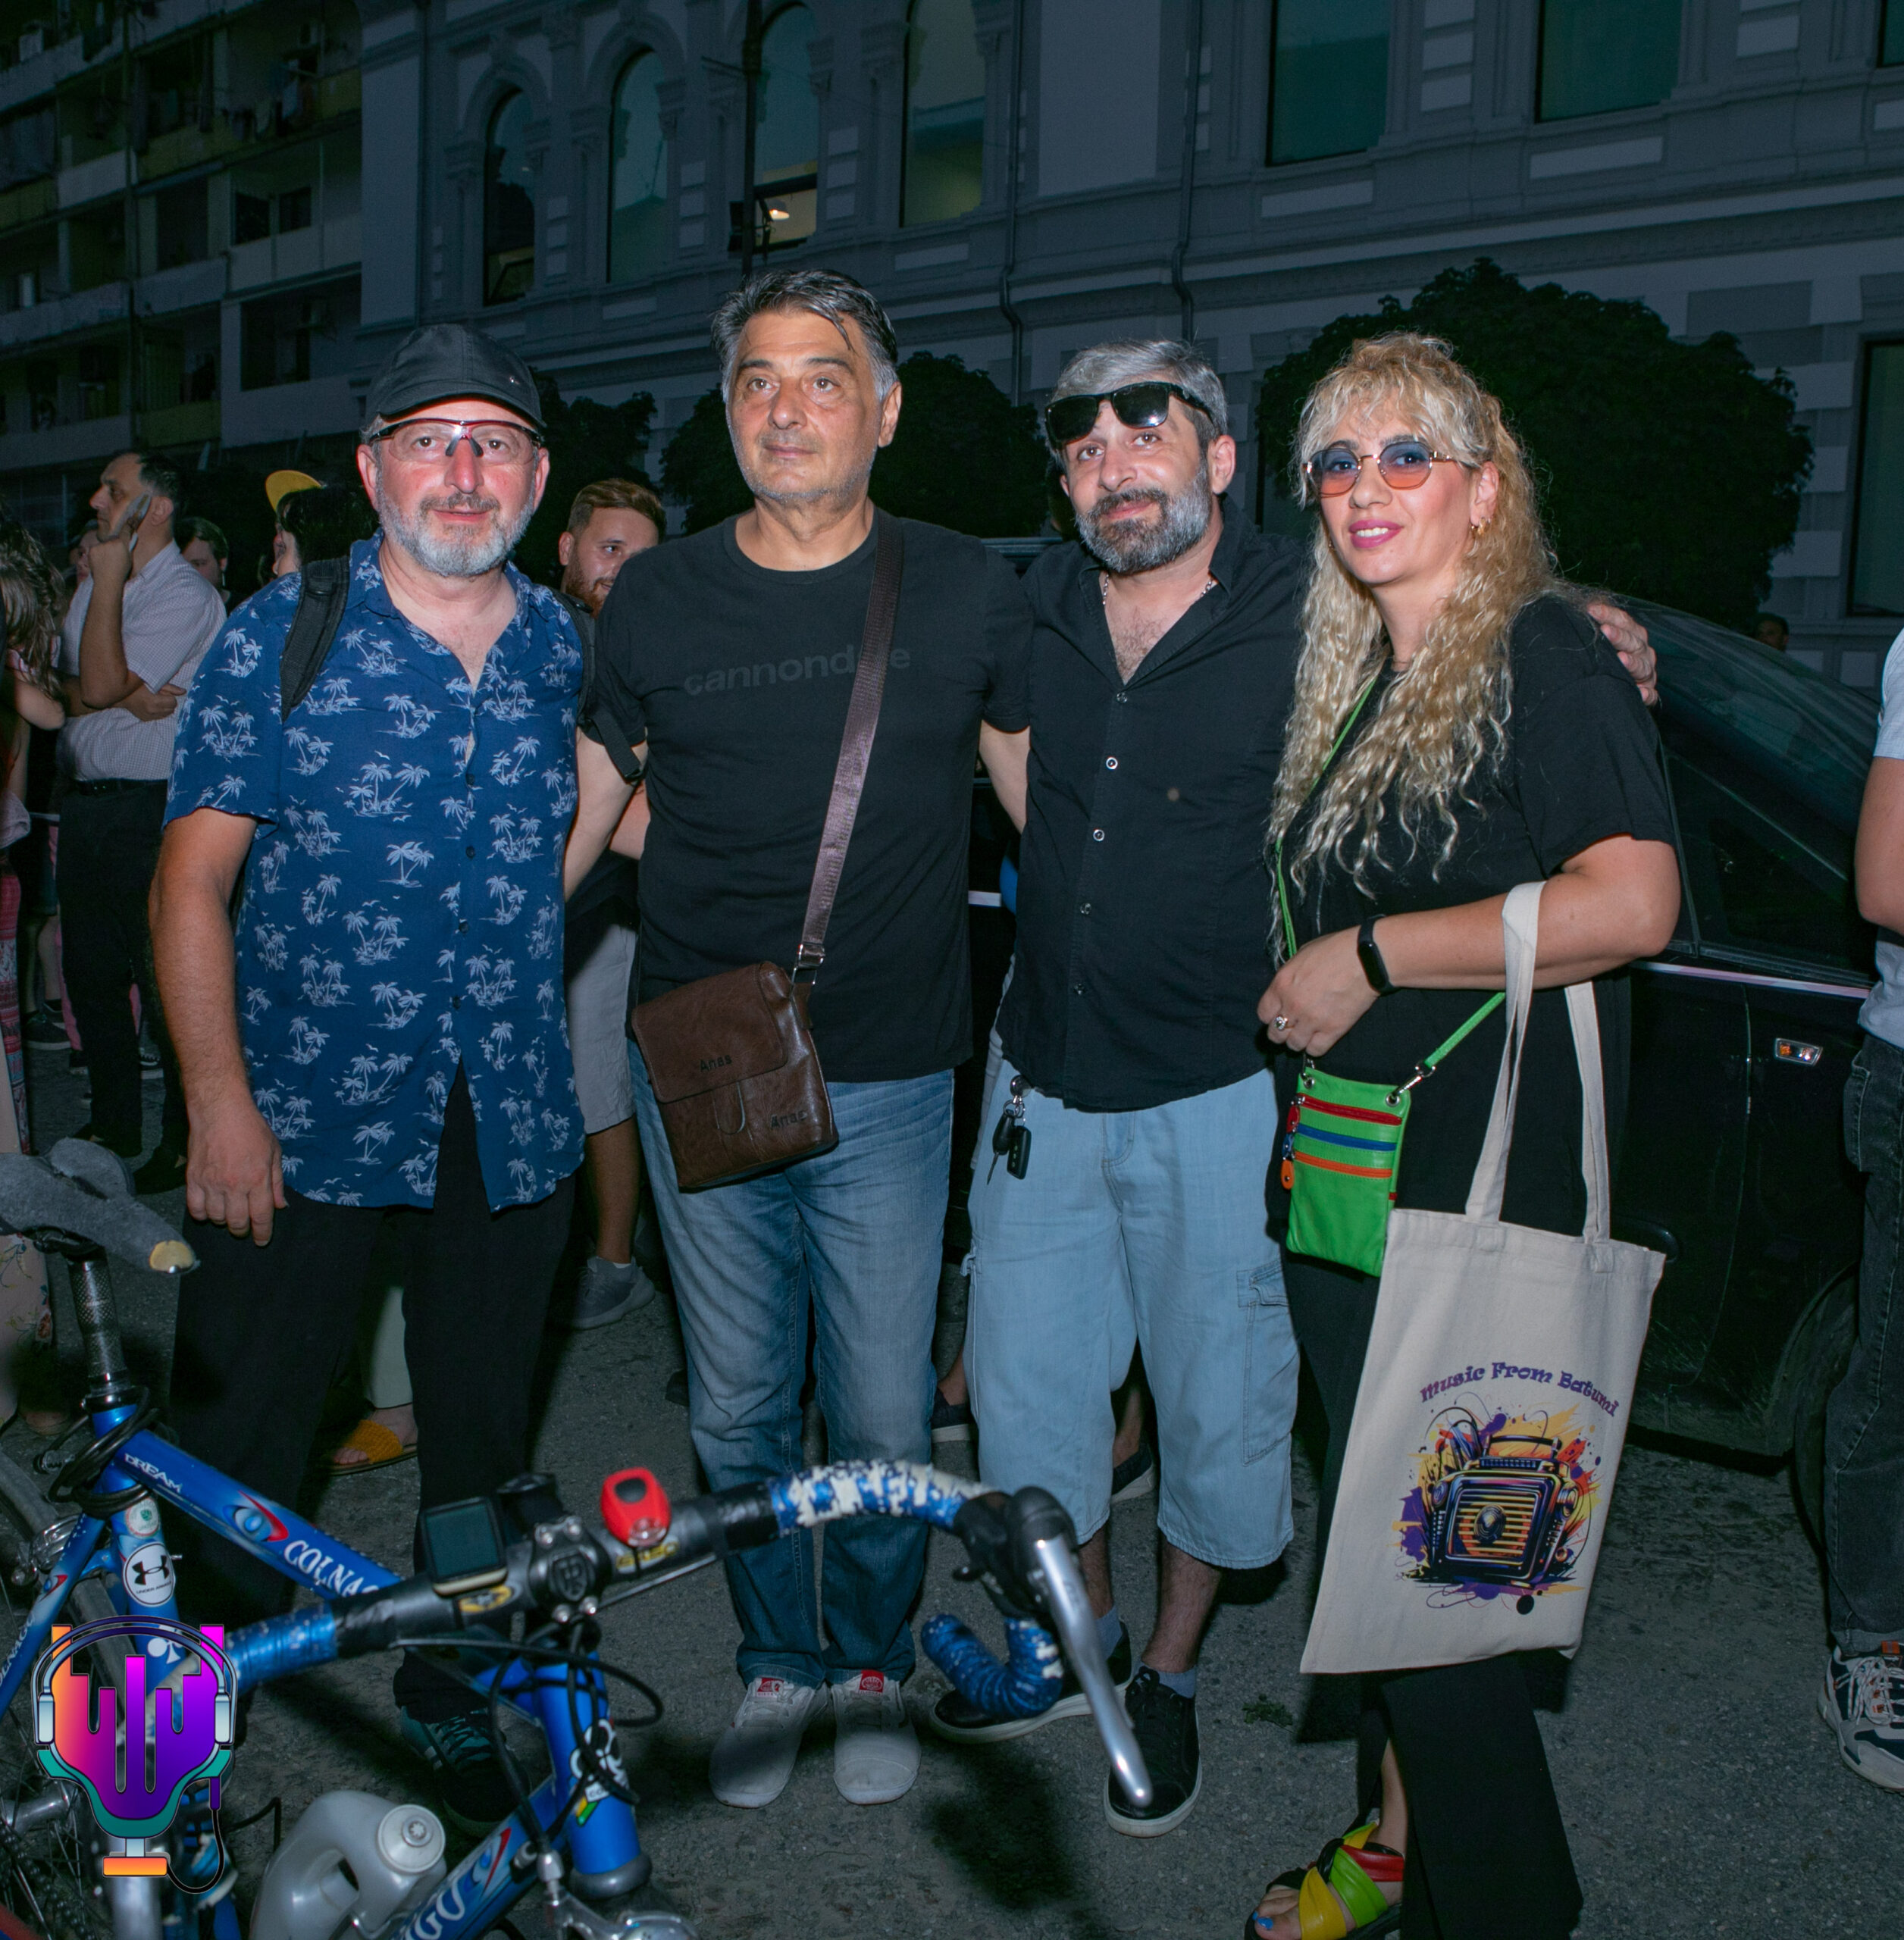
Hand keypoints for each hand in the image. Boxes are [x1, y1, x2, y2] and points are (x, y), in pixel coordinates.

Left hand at [86, 528, 132, 589]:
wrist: (107, 582)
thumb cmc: (121, 573)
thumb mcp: (129, 560)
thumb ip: (127, 549)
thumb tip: (126, 542)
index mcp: (123, 545)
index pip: (126, 530)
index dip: (130, 523)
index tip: (132, 517)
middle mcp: (111, 542)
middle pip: (114, 538)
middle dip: (114, 544)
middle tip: (115, 556)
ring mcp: (101, 545)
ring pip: (104, 544)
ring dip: (106, 550)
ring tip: (107, 562)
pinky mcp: (92, 549)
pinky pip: (97, 548)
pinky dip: (99, 553)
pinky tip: (101, 562)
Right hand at [118, 681, 183, 721]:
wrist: (122, 694)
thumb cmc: (138, 685)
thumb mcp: (155, 683)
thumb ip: (171, 688)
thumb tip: (184, 691)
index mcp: (154, 702)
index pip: (173, 702)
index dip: (170, 696)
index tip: (162, 692)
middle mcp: (152, 711)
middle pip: (171, 709)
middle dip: (168, 702)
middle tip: (159, 695)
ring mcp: (148, 717)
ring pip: (166, 714)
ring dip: (164, 707)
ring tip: (155, 700)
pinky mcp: (145, 719)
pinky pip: (159, 717)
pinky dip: (158, 711)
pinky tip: (151, 705)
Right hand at [186, 1093, 285, 1245]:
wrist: (220, 1111)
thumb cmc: (251, 1128)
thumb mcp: (274, 1152)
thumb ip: (277, 1182)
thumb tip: (280, 1206)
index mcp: (258, 1179)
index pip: (261, 1217)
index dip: (262, 1233)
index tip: (261, 1241)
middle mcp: (234, 1185)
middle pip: (237, 1222)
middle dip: (242, 1230)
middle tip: (244, 1227)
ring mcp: (211, 1183)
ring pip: (216, 1218)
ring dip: (223, 1221)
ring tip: (228, 1214)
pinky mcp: (193, 1179)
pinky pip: (195, 1209)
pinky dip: (202, 1214)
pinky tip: (209, 1209)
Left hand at [1258, 927, 1378, 1057]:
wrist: (1365, 959)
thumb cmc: (1335, 950)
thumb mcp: (1302, 955)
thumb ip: (1290, 976)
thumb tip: (1287, 988)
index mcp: (1282, 985)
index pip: (1263, 1014)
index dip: (1270, 1016)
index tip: (1279, 1015)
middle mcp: (1292, 1005)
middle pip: (1275, 1034)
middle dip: (1281, 1032)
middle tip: (1292, 1028)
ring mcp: (1312, 1020)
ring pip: (1294, 1045)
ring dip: (1298, 1041)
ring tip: (1307, 1034)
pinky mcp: (1332, 1030)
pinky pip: (1315, 1050)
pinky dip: (1316, 1047)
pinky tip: (1320, 1039)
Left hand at [1586, 600, 1656, 706]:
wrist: (1614, 693)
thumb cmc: (1607, 662)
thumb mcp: (1604, 644)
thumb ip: (1597, 629)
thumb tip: (1583, 610)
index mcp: (1633, 637)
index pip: (1624, 622)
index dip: (1609, 614)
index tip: (1592, 610)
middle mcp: (1643, 653)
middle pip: (1634, 642)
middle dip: (1620, 636)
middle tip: (1604, 630)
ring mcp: (1646, 674)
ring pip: (1643, 667)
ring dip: (1632, 663)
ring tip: (1621, 659)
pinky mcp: (1648, 694)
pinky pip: (1651, 695)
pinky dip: (1647, 694)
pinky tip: (1641, 693)